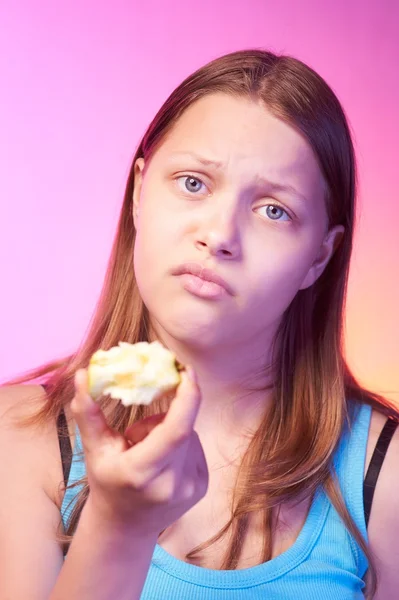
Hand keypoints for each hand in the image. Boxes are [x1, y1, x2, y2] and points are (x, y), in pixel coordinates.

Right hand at [70, 366, 208, 536]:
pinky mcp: (202, 486)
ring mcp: (191, 487)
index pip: (176, 430)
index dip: (188, 397)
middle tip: (136, 432)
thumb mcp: (94, 450)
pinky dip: (180, 443)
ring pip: (190, 434)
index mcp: (143, 473)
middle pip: (182, 427)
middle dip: (163, 416)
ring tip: (145, 452)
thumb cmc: (106, 483)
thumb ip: (88, 412)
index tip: (187, 371)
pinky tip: (161, 460)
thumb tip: (81, 375)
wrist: (124, 528)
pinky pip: (195, 445)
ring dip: (170, 431)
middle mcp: (172, 483)